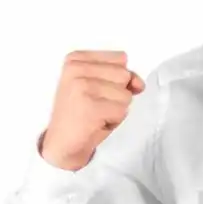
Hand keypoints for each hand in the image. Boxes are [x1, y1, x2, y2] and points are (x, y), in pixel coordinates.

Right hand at [40, 50, 144, 170]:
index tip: (96, 92)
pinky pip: (121, 111)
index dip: (116, 80)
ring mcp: (81, 86)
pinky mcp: (89, 106)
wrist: (63, 144)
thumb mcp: (101, 87)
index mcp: (76, 59)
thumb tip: (139, 84)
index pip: (120, 58)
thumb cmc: (83, 114)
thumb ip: (123, 77)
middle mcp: (75, 68)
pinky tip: (96, 123)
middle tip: (96, 105)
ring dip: (116, 109)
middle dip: (117, 95)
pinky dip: (114, 121)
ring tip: (96, 115)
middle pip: (124, 75)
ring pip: (125, 95)